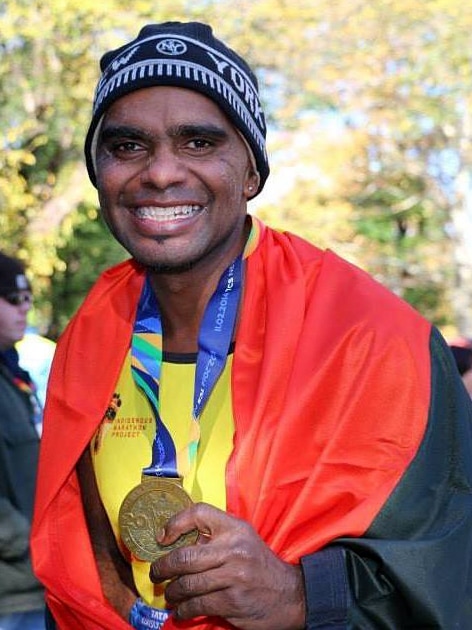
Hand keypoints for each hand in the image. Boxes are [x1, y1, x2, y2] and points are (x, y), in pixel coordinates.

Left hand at [149, 503, 305, 629]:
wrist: (290, 594)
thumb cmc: (259, 565)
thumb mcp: (242, 539)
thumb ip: (216, 536)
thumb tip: (176, 542)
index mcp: (235, 528)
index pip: (199, 513)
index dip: (175, 522)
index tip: (162, 538)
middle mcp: (234, 549)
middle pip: (184, 556)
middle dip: (162, 568)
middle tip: (155, 574)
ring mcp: (233, 576)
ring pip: (187, 584)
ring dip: (172, 592)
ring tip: (170, 594)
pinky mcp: (232, 601)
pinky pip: (197, 605)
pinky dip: (184, 610)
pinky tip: (181, 610)